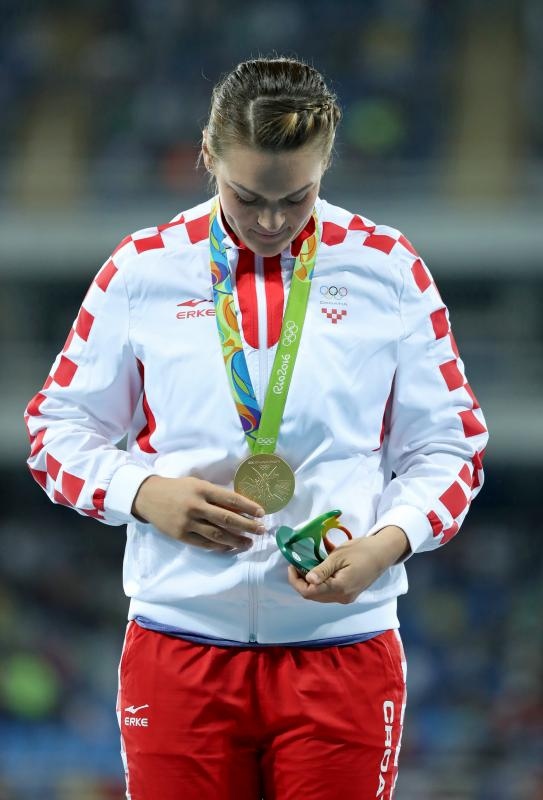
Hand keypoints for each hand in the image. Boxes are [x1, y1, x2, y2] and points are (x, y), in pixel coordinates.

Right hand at [132, 475, 265, 551]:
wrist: (148, 496)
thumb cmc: (178, 488)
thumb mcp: (197, 484)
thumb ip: (215, 495)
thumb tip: (240, 508)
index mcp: (202, 489)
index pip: (231, 499)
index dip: (248, 507)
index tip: (262, 513)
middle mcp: (196, 506)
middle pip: (227, 519)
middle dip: (247, 526)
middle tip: (261, 530)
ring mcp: (188, 522)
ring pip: (217, 534)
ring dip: (236, 540)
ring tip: (249, 543)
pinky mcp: (180, 535)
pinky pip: (204, 543)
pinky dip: (219, 546)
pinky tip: (230, 547)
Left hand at [287, 525, 410, 603]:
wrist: (382, 554)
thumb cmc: (361, 551)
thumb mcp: (339, 556)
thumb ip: (322, 570)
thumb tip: (308, 580)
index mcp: (339, 588)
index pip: (309, 592)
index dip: (295, 581)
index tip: (291, 566)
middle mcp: (342, 597)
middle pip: (313, 596)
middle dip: (301, 582)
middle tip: (297, 564)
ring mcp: (346, 597)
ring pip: (320, 595)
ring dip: (310, 583)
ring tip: (307, 566)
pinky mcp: (349, 594)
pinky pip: (329, 592)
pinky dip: (321, 583)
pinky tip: (319, 570)